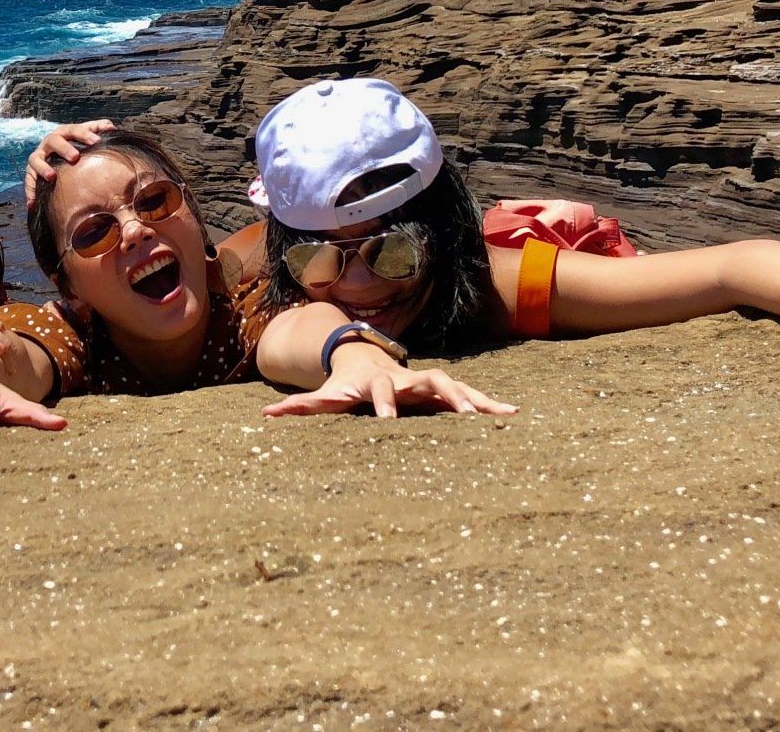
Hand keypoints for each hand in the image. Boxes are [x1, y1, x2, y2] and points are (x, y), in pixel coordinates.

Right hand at [23, 119, 115, 207]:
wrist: (52, 151)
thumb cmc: (74, 144)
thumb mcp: (84, 134)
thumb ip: (98, 129)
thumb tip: (112, 128)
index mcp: (64, 133)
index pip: (74, 129)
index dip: (84, 134)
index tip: (97, 141)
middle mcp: (48, 142)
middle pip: (53, 140)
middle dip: (64, 148)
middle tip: (75, 157)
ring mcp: (38, 156)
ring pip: (36, 159)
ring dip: (43, 168)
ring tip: (52, 177)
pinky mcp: (31, 171)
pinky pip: (28, 180)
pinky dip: (30, 190)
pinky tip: (33, 203)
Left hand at [261, 361, 518, 419]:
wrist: (366, 358)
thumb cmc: (345, 384)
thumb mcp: (324, 395)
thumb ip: (299, 407)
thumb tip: (265, 415)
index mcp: (378, 382)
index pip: (381, 391)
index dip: (384, 404)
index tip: (388, 422)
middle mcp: (407, 377)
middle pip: (429, 381)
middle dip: (446, 397)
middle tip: (463, 416)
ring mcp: (427, 381)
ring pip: (456, 386)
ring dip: (476, 399)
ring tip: (500, 415)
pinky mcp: (443, 390)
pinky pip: (471, 396)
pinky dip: (490, 404)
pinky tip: (514, 414)